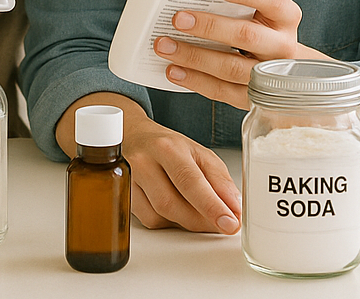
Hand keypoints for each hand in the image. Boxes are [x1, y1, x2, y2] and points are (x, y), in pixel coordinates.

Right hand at [56, 93, 240, 234]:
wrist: (134, 136)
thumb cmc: (169, 146)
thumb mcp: (199, 153)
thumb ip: (219, 179)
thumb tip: (235, 208)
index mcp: (168, 147)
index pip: (190, 180)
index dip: (211, 205)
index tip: (230, 222)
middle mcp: (144, 162)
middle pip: (173, 203)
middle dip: (202, 220)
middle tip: (222, 224)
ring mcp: (129, 180)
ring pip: (161, 216)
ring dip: (187, 222)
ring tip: (200, 213)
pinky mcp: (124, 195)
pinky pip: (150, 221)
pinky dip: (169, 222)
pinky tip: (177, 210)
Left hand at [152, 0, 305, 108]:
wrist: (285, 70)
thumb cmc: (262, 29)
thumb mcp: (260, 11)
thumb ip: (237, 1)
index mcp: (285, 17)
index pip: (272, 0)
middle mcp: (283, 46)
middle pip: (247, 36)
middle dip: (210, 27)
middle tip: (178, 18)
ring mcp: (270, 76)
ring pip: (230, 67)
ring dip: (194, 56)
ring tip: (165, 45)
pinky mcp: (254, 98)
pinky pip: (222, 91)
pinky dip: (195, 80)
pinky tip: (174, 70)